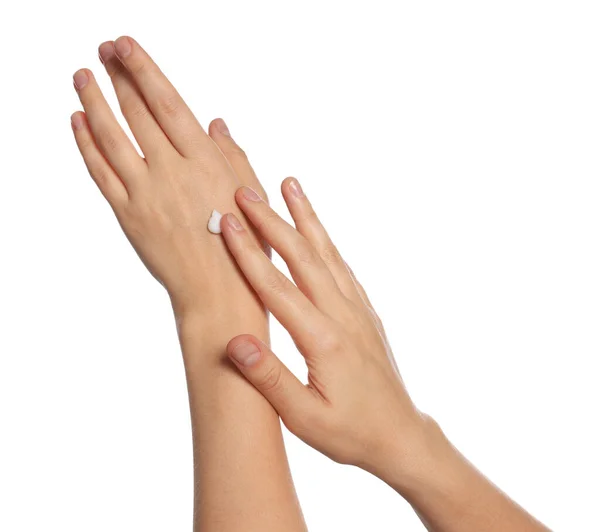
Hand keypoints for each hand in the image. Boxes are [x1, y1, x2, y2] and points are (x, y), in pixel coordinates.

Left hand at [71, 37, 266, 320]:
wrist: (220, 293)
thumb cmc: (244, 245)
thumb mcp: (251, 193)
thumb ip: (232, 154)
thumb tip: (215, 122)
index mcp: (206, 162)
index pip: (167, 103)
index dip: (143, 70)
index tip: (125, 46)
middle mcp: (172, 171)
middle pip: (137, 113)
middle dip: (118, 76)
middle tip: (104, 49)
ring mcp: (146, 193)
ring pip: (111, 137)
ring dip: (94, 102)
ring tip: (81, 76)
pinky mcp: (128, 216)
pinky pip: (100, 173)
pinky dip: (86, 145)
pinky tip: (77, 122)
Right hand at [219, 180, 430, 474]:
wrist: (400, 435)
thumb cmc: (350, 431)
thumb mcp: (304, 417)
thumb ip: (268, 377)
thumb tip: (236, 340)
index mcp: (323, 338)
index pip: (277, 286)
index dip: (249, 252)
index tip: (227, 221)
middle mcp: (342, 314)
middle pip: (303, 256)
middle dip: (272, 220)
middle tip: (246, 190)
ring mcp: (357, 309)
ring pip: (327, 252)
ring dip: (306, 216)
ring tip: (291, 184)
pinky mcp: (364, 312)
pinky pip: (342, 266)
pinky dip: (326, 240)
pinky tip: (318, 230)